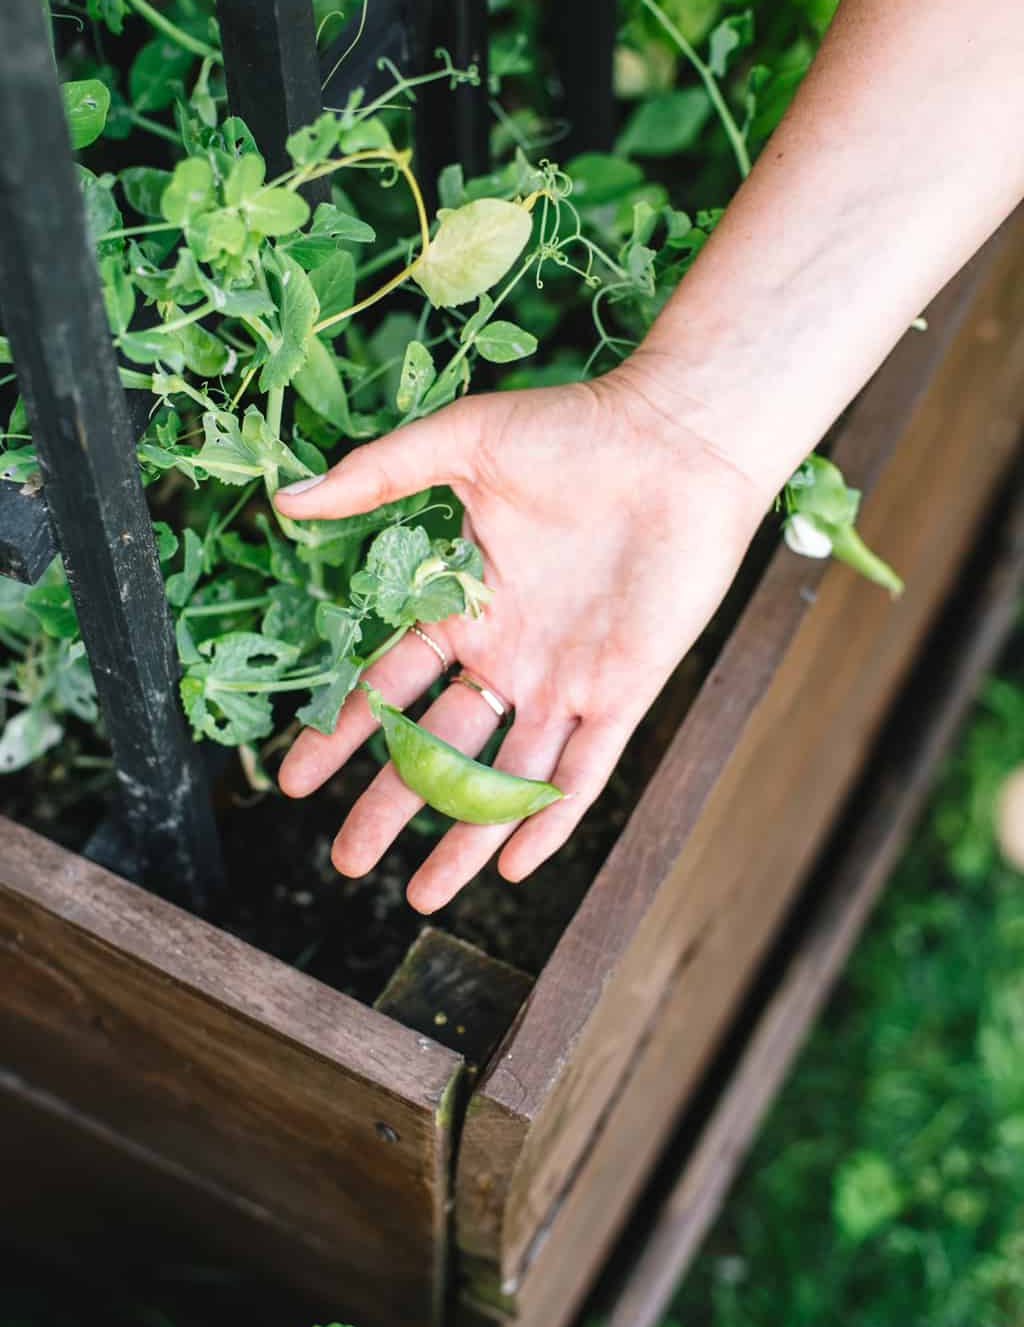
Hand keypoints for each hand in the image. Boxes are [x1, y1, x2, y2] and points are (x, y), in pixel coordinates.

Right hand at [273, 355, 769, 911]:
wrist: (678, 438)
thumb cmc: (575, 430)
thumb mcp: (462, 444)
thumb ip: (376, 477)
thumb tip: (286, 501)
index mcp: (468, 605)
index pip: (390, 686)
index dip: (343, 733)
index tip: (296, 779)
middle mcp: (511, 654)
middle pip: (438, 747)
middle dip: (390, 805)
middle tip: (348, 862)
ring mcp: (567, 678)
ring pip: (504, 774)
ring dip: (463, 834)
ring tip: (422, 896)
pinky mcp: (625, 689)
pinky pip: (583, 768)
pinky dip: (549, 816)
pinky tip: (513, 864)